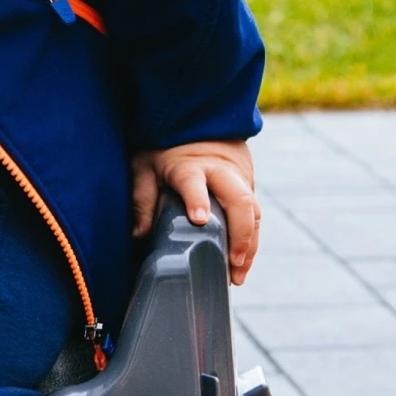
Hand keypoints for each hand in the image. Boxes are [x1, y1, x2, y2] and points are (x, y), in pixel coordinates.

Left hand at [130, 140, 259, 284]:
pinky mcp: (249, 186)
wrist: (201, 120)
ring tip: (237, 276)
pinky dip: (251, 241)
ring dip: (249, 245)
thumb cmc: (166, 149)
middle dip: (239, 234)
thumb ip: (142, 196)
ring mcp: (240, 179)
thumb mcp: (145, 165)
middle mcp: (220, 171)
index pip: (194, 182)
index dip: (197, 199)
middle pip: (239, 200)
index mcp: (189, 165)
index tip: (199, 220)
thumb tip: (139, 233)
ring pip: (254, 212)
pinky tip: (242, 264)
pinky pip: (255, 215)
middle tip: (232, 263)